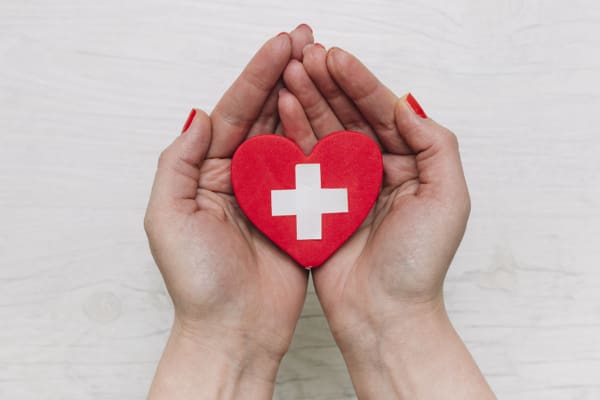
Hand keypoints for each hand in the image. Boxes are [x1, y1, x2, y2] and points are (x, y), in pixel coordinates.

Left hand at [144, 25, 312, 399]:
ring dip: (305, 98)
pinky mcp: (298, 211)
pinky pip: (310, 168)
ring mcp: (270, 192)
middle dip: (284, 75)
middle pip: (263, 115)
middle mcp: (239, 176)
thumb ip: (179, 163)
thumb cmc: (198, 282)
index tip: (281, 45)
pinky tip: (337, 114)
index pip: (235, 112)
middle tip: (307, 40)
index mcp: (207, 172)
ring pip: (289, 134)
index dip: (256, 76)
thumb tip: (201, 115)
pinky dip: (322, 140)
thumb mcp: (168, 217)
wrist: (234, 330)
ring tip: (324, 64)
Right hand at [279, 44, 494, 397]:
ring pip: (326, 132)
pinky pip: (306, 161)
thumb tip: (406, 104)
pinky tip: (282, 111)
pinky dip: (295, 134)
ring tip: (289, 74)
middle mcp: (378, 169)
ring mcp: (346, 185)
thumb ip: (435, 145)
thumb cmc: (418, 264)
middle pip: (351, 116)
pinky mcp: (319, 203)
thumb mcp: (448, 199)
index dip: (361, 82)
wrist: (383, 314)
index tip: (336, 58)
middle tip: (305, 57)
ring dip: (308, 101)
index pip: (383, 112)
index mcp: (411, 163)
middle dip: (328, 84)